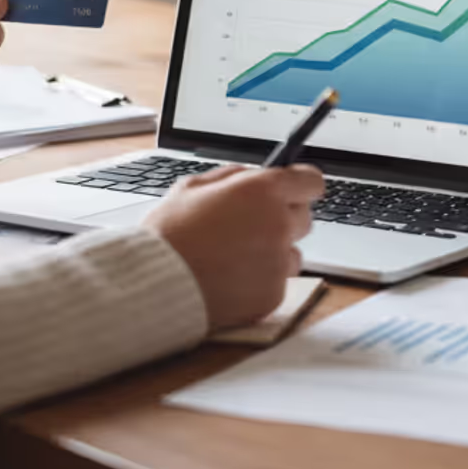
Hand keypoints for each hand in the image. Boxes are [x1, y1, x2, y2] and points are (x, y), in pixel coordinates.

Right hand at [145, 164, 324, 327]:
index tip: (294, 192)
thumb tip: (250, 175)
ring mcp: (279, 262)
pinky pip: (278, 283)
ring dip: (275, 254)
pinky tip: (231, 279)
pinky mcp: (274, 293)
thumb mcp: (191, 188)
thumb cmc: (169, 235)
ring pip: (293, 253)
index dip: (300, 186)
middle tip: (250, 228)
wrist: (156, 284)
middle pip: (304, 218)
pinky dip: (261, 282)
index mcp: (262, 191)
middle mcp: (279, 224)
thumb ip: (230, 178)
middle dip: (283, 220)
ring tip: (235, 258)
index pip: (311, 181)